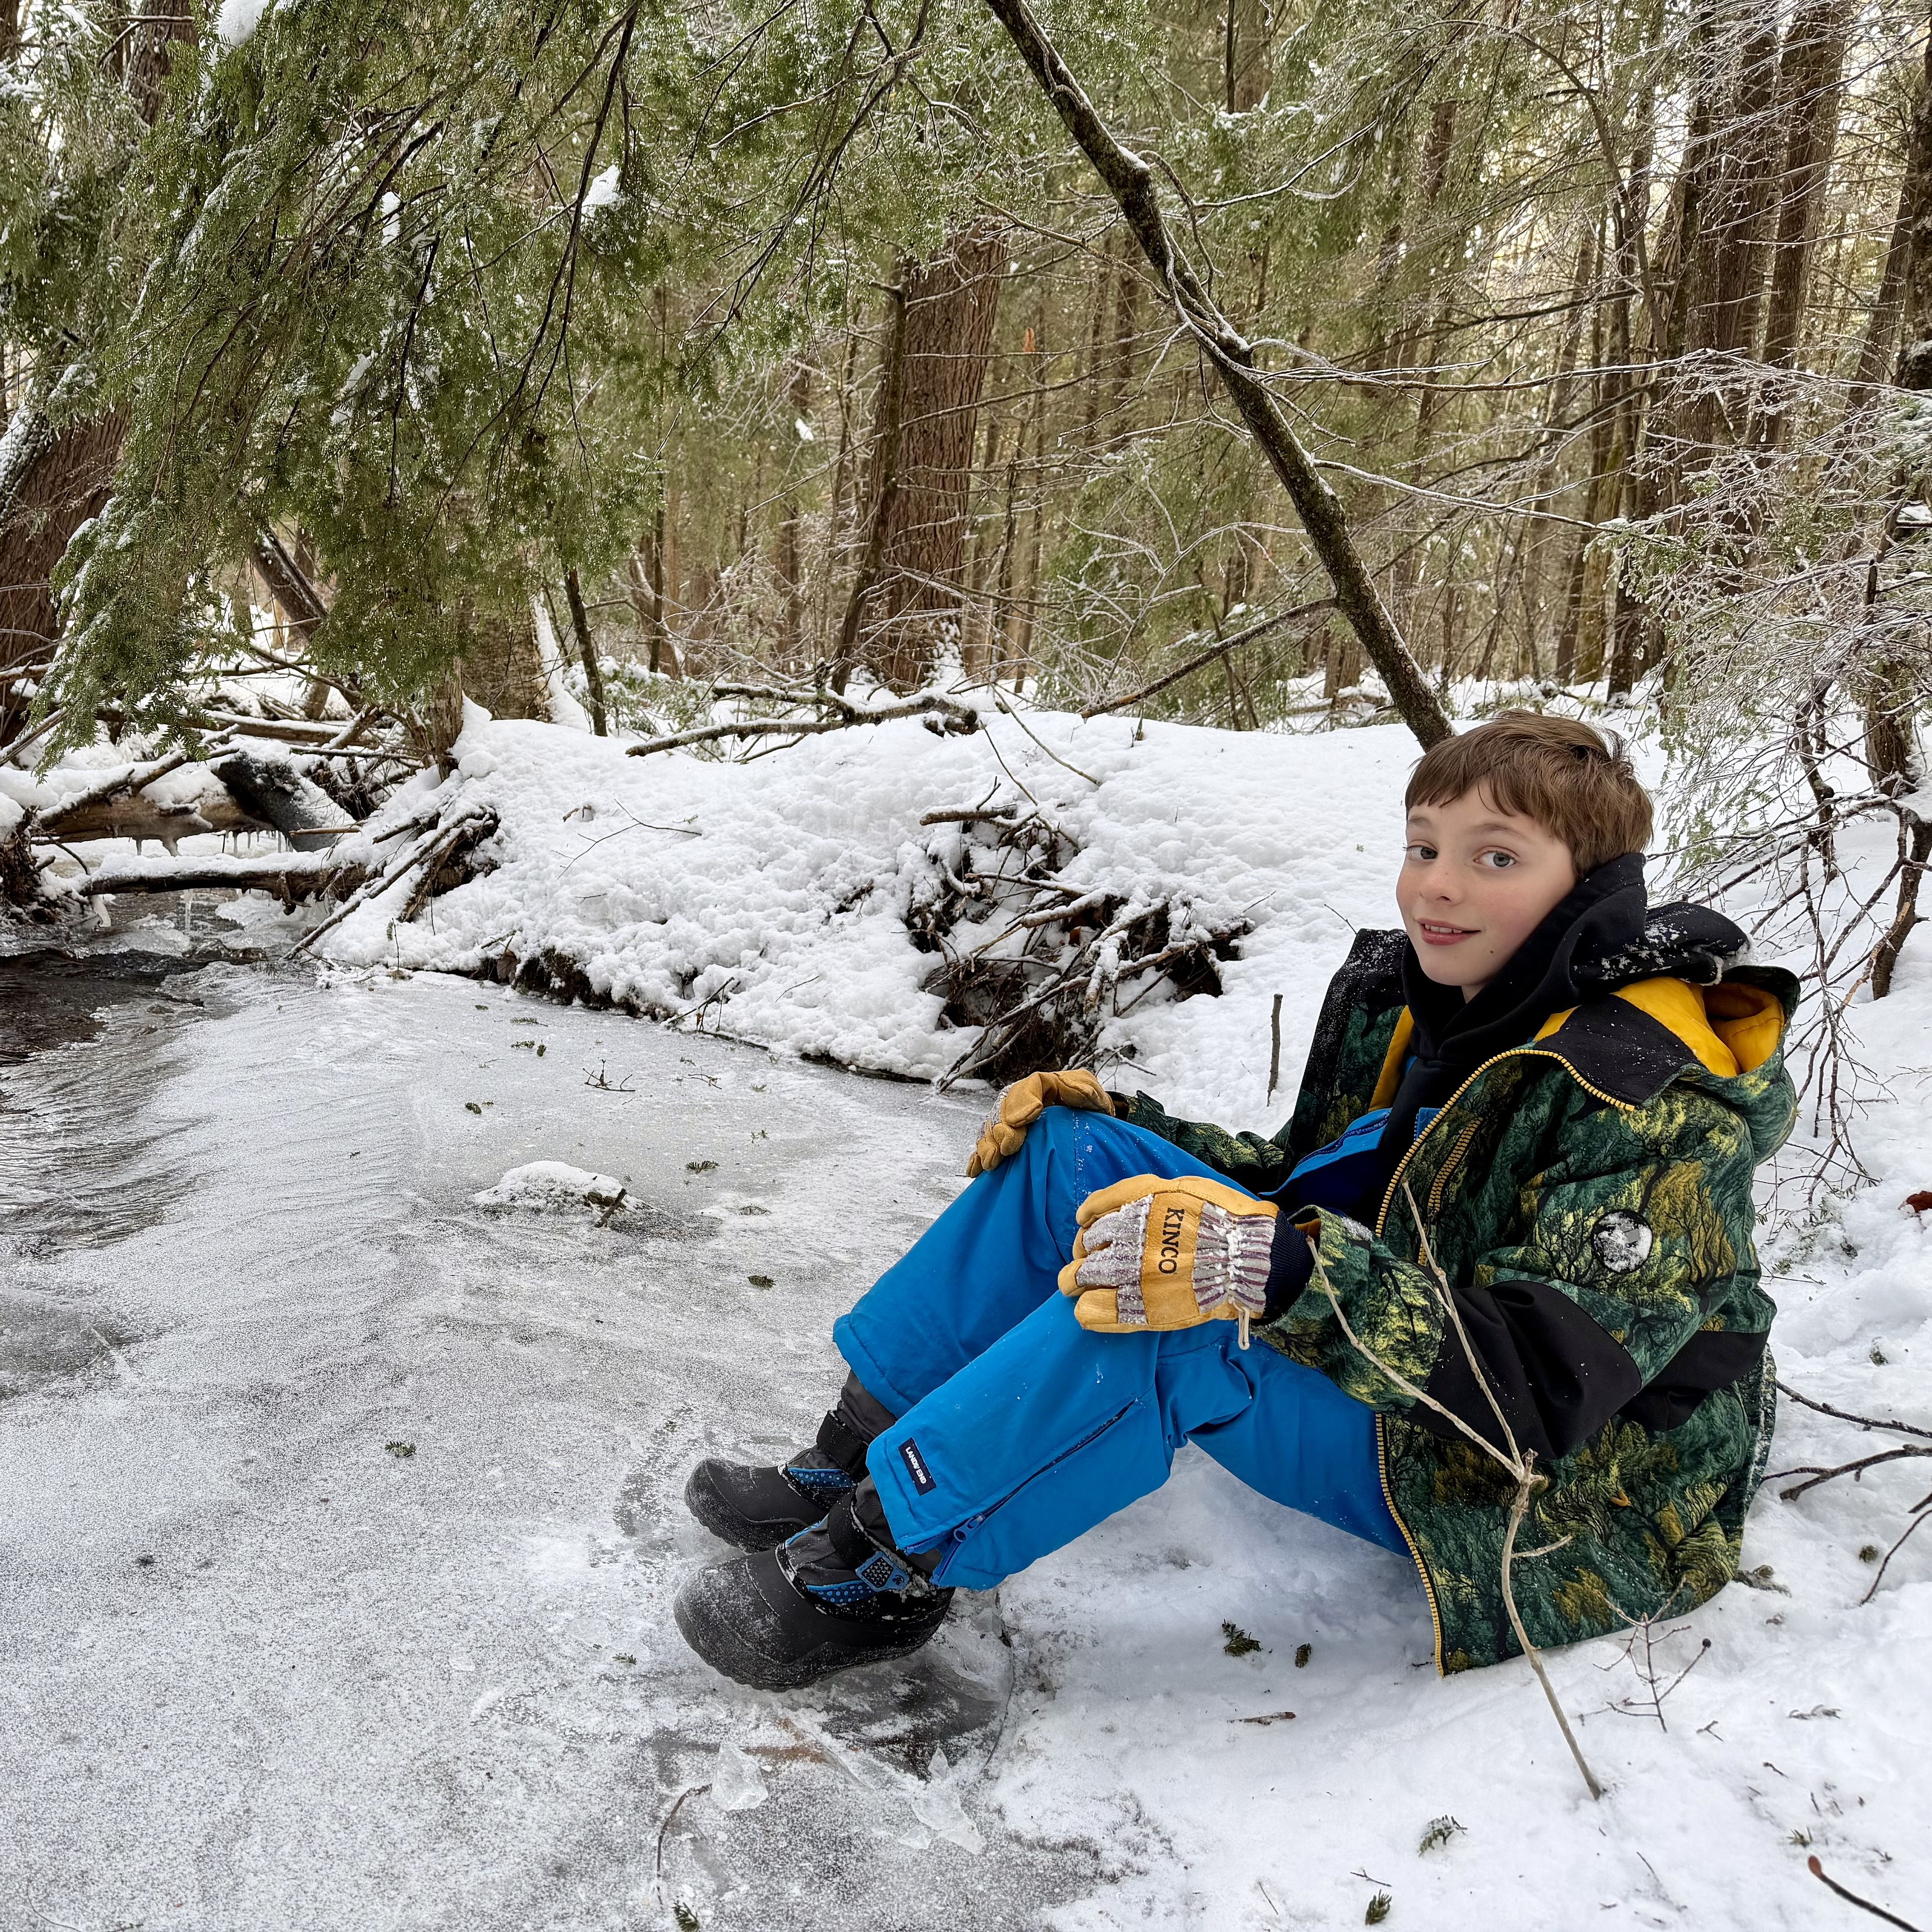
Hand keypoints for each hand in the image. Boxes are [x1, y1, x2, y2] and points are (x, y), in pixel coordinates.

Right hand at [966, 1069, 1113, 1176]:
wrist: (1090, 1127)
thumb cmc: (1091, 1110)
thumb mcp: (1093, 1096)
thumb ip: (1082, 1090)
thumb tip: (1069, 1088)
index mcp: (1045, 1085)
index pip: (1031, 1086)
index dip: (1024, 1102)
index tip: (1024, 1119)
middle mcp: (1022, 1099)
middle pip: (1005, 1108)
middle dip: (1002, 1129)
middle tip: (1006, 1147)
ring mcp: (1010, 1119)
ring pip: (992, 1127)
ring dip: (989, 1145)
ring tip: (992, 1162)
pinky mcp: (1006, 1138)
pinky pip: (987, 1145)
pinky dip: (979, 1157)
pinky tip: (976, 1170)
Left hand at [1059, 1174, 1277, 1341]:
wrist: (1250, 1260)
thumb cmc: (1223, 1219)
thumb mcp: (1182, 1187)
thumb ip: (1140, 1192)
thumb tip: (1099, 1209)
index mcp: (1137, 1207)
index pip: (1091, 1214)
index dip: (1088, 1224)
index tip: (1089, 1230)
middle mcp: (1128, 1238)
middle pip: (1083, 1247)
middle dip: (1081, 1254)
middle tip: (1087, 1263)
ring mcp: (1131, 1274)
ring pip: (1078, 1278)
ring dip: (1074, 1282)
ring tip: (1078, 1288)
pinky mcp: (1139, 1308)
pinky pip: (1092, 1312)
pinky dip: (1087, 1311)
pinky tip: (1089, 1310)